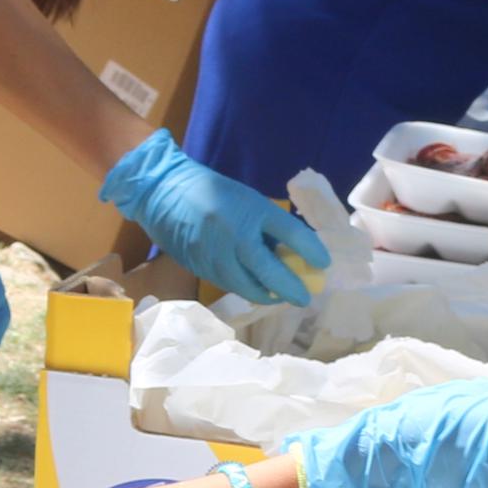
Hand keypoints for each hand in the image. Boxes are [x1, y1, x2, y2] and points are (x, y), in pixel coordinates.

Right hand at [100, 129, 325, 305]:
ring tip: (281, 296)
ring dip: (268, 295)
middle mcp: (236, 234)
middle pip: (271, 271)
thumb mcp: (246, 199)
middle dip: (292, 288)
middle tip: (306, 297)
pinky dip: (246, 289)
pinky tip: (256, 290)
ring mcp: (216, 254)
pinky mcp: (200, 267)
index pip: (292, 234)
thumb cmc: (211, 190)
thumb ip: (267, 225)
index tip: (324, 264)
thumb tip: (292, 252)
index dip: (312, 252)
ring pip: (248, 286)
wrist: (162, 191)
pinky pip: (229, 284)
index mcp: (253, 209)